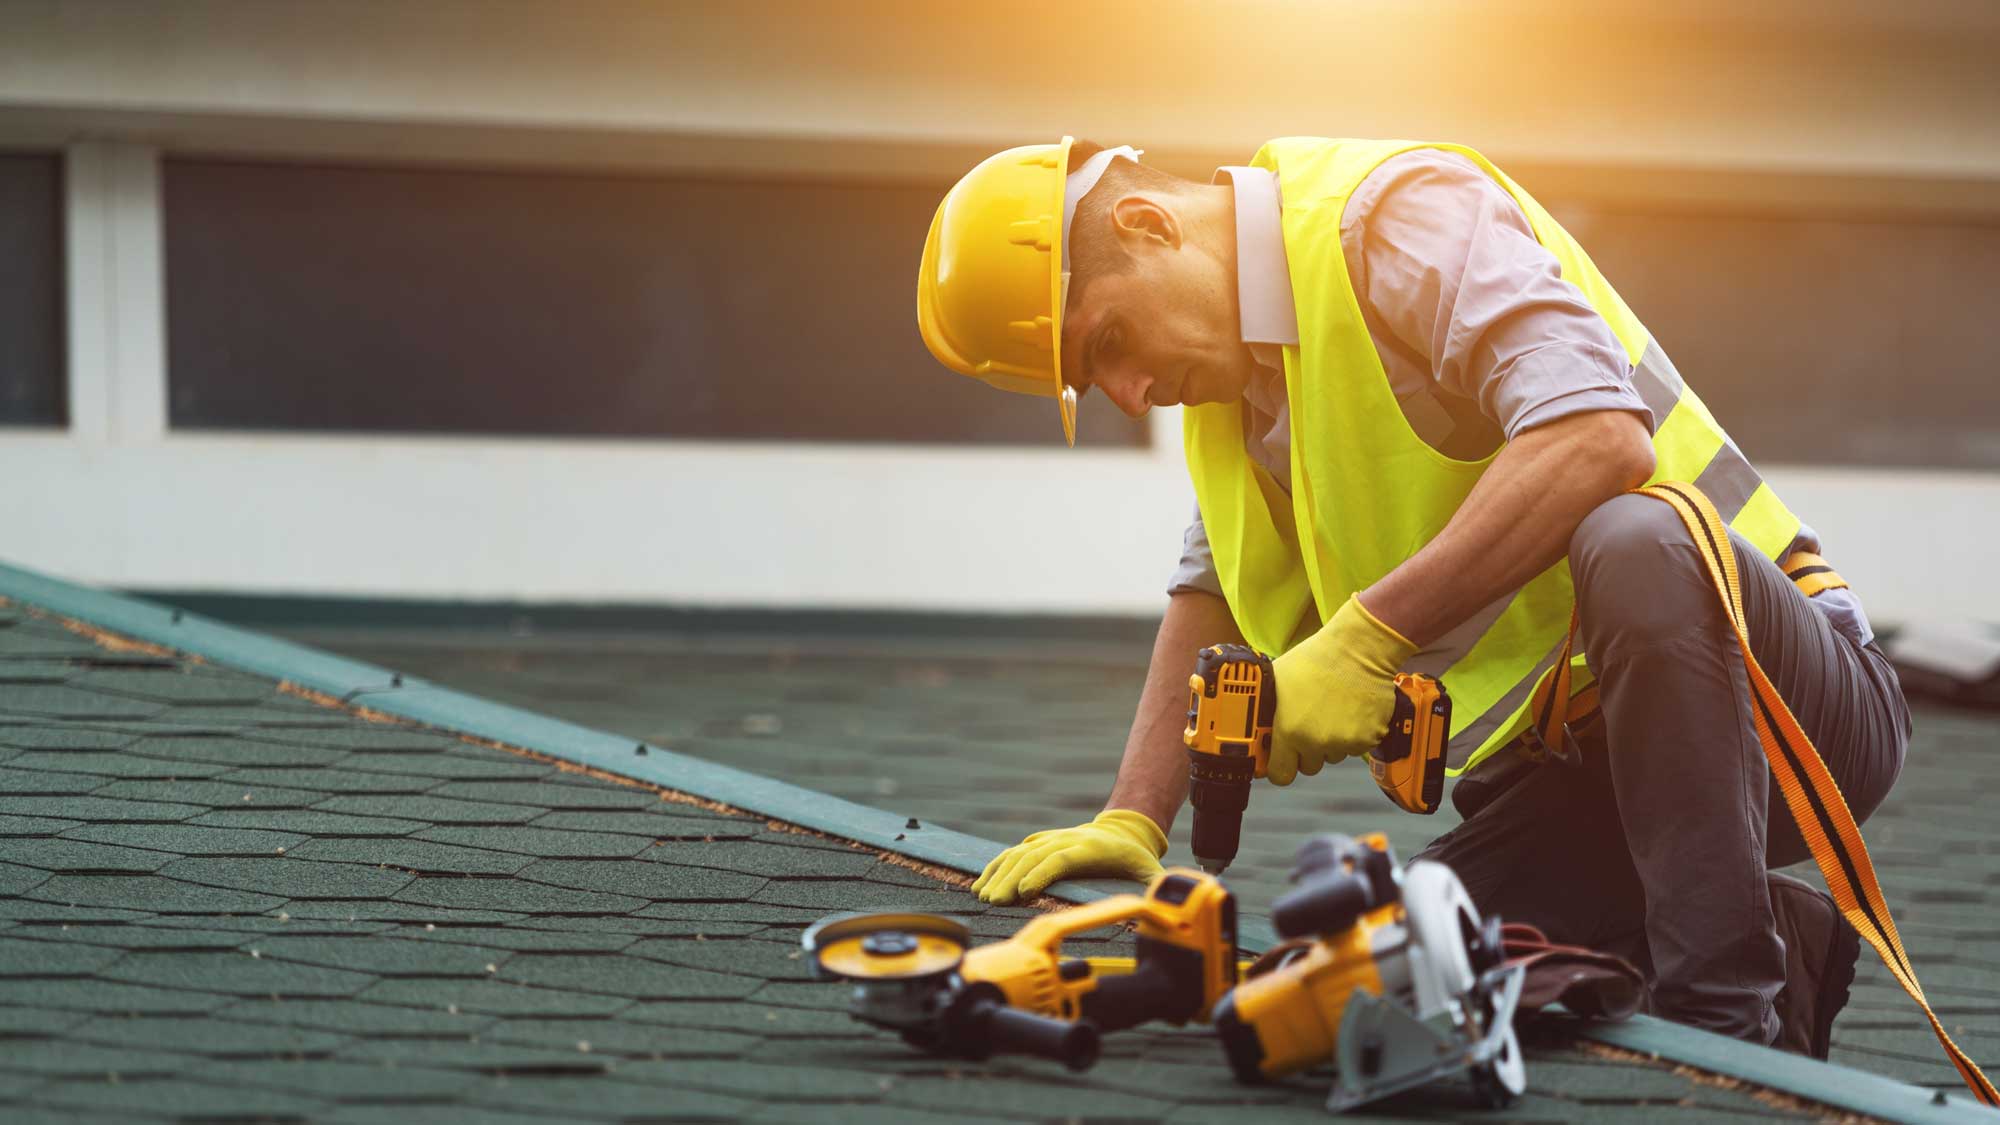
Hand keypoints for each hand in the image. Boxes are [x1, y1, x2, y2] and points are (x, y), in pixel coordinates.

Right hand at [970, 809, 1166, 904]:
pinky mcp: (1040, 843)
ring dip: (999, 874)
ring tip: (983, 895)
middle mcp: (1066, 840)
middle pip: (1033, 858)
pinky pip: (1013, 852)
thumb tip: (1166, 899)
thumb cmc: (1133, 855)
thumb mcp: (1148, 868)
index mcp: (1090, 848)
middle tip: (995, 901)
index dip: (1042, 873)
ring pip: (1018, 854)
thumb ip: (1156, 884)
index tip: (1024, 892)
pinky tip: (982, 881)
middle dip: (1011, 880)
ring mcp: (1050, 840)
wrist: (1123, 827)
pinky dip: (996, 865)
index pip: (1061, 859)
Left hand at [1269, 594, 1418, 784]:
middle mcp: (1316, 742)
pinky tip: (1350, 710)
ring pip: (1333, 755)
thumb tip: (1257, 727)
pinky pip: (1356, 748)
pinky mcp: (1368, 739)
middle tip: (1310, 725)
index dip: (1280, 766)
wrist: (1358, 650)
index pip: (1280, 774)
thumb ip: (1267, 710)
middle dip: (1307, 751)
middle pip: (1309, 766)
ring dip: (1331, 742)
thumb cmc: (1316, 660)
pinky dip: (1354, 735)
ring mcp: (1344, 742)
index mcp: (1289, 730)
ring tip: (1332, 710)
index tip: (1281, 758)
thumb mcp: (1277, 681)